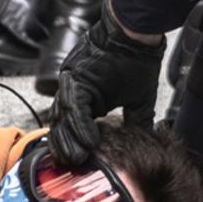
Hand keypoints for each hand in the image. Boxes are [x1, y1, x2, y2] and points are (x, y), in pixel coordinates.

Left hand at [49, 5, 164, 165]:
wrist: (135, 35)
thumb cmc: (137, 61)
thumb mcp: (139, 100)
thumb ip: (135, 121)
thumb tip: (141, 142)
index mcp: (87, 97)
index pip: (71, 125)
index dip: (73, 144)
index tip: (80, 162)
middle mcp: (74, 91)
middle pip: (60, 123)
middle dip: (66, 146)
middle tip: (73, 166)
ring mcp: (71, 83)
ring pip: (63, 116)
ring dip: (70, 139)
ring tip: (79, 159)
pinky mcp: (74, 78)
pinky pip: (74, 106)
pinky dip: (81, 125)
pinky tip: (89, 141)